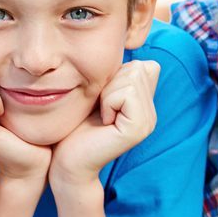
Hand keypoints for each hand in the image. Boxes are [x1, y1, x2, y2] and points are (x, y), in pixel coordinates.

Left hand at [50, 60, 160, 189]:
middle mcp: (151, 113)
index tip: (102, 100)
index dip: (115, 76)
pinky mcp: (138, 129)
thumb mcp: (98, 93)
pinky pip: (125, 93)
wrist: (66, 160)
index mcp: (144, 103)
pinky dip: (108, 102)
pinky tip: (103, 121)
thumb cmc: (75, 125)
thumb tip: (141, 57)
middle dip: (110, 83)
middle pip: (137, 68)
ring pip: (131, 78)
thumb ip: (119, 77)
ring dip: (107, 93)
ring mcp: (148, 122)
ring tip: (101, 115)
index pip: (142, 65)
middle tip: (100, 109)